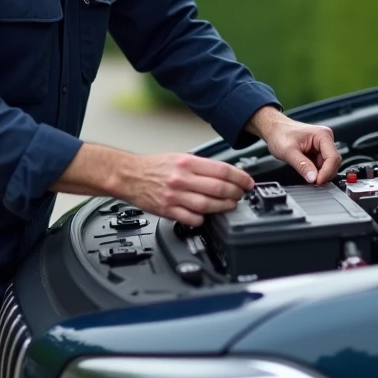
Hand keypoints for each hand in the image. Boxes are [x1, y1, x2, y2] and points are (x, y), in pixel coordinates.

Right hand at [117, 152, 254, 226]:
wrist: (129, 175)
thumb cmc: (154, 166)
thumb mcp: (179, 157)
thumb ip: (201, 166)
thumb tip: (225, 174)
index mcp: (187, 163)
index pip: (221, 170)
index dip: (240, 177)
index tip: (247, 182)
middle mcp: (182, 178)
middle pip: (218, 188)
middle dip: (235, 193)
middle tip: (240, 195)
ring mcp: (175, 196)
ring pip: (208, 205)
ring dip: (223, 207)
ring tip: (229, 205)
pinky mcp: (167, 210)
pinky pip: (192, 218)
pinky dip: (203, 219)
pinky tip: (206, 216)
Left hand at [247, 106, 339, 185]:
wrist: (274, 129)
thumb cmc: (280, 134)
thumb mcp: (288, 151)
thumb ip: (302, 165)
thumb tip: (313, 178)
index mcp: (322, 135)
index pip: (333, 158)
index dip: (327, 172)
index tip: (317, 181)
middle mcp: (325, 138)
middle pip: (333, 162)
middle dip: (324, 174)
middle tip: (312, 181)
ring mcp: (323, 145)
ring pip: (328, 165)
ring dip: (320, 173)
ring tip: (306, 175)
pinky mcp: (318, 151)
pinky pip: (322, 165)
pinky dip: (316, 171)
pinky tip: (307, 172)